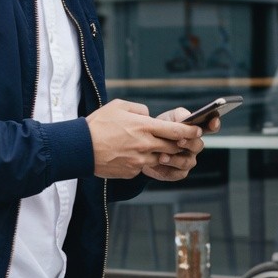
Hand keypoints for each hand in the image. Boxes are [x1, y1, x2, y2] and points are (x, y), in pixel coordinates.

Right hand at [86, 99, 203, 178]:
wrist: (80, 148)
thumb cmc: (98, 125)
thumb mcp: (119, 106)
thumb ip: (139, 109)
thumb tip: (149, 115)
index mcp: (144, 126)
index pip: (177, 130)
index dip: (190, 131)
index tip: (197, 131)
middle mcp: (145, 144)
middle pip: (173, 147)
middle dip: (179, 144)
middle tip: (180, 141)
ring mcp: (139, 160)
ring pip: (160, 158)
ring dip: (160, 153)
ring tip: (150, 147)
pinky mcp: (132, 171)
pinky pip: (144, 166)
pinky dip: (142, 161)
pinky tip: (130, 155)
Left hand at [142, 107, 220, 182]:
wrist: (145, 146)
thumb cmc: (161, 130)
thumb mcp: (168, 118)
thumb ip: (179, 115)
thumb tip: (187, 117)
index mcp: (195, 132)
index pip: (210, 127)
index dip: (214, 125)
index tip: (213, 121)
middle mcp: (194, 147)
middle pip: (197, 145)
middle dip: (189, 143)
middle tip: (179, 141)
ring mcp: (188, 161)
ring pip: (186, 162)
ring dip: (175, 159)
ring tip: (162, 156)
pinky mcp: (178, 173)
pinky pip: (176, 173)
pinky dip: (166, 168)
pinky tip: (158, 163)